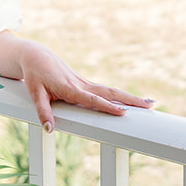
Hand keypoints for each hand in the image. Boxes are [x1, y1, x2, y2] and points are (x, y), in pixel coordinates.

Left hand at [0, 33, 155, 132]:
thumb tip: (50, 129)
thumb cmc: (35, 75)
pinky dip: (121, 96)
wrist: (37, 56)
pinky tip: (133, 101)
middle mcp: (81, 84)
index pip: (92, 99)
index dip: (107, 106)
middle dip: (131, 100)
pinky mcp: (86, 83)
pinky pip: (106, 91)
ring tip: (151, 103)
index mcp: (70, 88)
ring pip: (111, 91)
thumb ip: (42, 111)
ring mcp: (85, 83)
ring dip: (131, 97)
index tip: (123, 112)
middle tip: (150, 106)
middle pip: (110, 93)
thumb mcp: (34, 93)